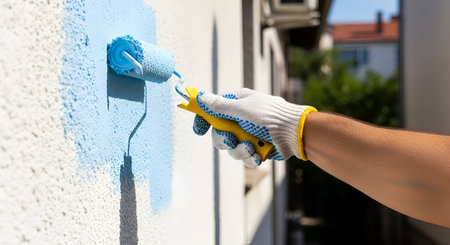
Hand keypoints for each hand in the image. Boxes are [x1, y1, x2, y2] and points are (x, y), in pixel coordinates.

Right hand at [192, 88, 315, 166]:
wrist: (294, 133)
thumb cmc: (270, 116)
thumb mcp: (241, 109)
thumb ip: (219, 106)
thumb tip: (200, 96)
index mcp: (237, 104)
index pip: (213, 110)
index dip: (204, 120)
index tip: (199, 131)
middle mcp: (242, 119)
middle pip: (220, 133)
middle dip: (224, 140)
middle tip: (231, 141)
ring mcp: (250, 134)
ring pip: (232, 148)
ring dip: (239, 151)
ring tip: (251, 149)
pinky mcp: (258, 148)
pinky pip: (245, 157)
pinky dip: (251, 157)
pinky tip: (258, 155)